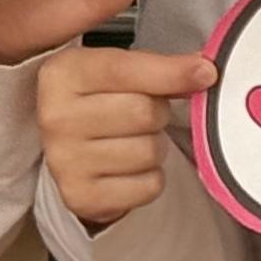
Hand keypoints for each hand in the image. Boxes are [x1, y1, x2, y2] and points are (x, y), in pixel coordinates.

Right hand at [37, 43, 213, 228]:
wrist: (70, 153)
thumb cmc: (98, 103)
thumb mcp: (114, 71)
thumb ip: (155, 64)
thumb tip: (203, 69)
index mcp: (61, 74)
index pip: (123, 69)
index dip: (170, 72)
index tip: (205, 72)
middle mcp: (55, 116)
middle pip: (143, 112)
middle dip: (157, 113)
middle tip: (142, 115)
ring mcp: (65, 160)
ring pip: (149, 151)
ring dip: (154, 147)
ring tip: (133, 140)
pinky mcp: (82, 197)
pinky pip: (149, 186)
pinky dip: (150, 177)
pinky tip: (129, 168)